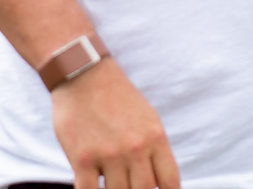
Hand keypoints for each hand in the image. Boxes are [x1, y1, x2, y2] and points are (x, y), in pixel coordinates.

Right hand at [50, 58, 180, 188]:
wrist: (83, 75)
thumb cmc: (117, 98)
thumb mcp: (148, 119)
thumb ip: (154, 150)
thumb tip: (160, 181)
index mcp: (155, 137)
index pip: (170, 181)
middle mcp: (135, 148)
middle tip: (132, 187)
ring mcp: (108, 154)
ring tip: (113, 185)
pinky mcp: (82, 159)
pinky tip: (93, 188)